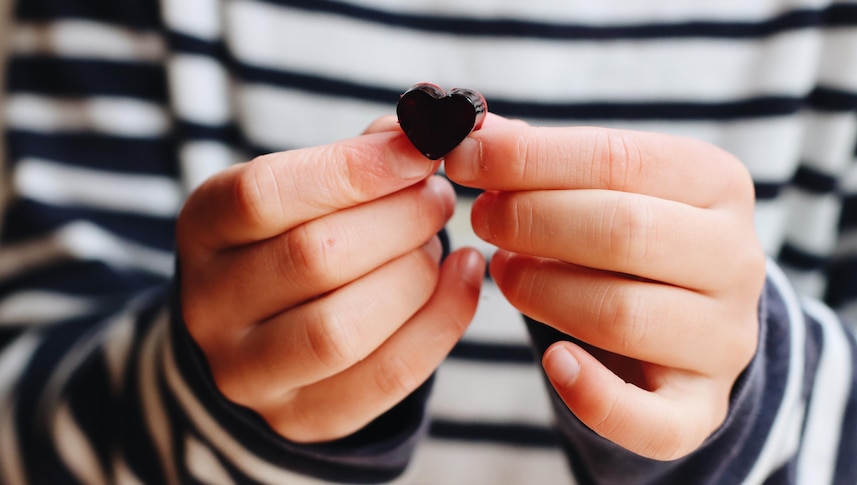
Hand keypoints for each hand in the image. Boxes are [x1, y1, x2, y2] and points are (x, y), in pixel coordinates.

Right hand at [176, 121, 484, 442]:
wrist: (263, 330)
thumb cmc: (296, 238)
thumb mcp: (307, 188)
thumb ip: (362, 154)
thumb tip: (431, 124)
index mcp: (202, 228)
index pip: (263, 194)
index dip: (353, 169)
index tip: (421, 151)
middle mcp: (210, 306)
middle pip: (312, 258)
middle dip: (399, 219)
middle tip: (439, 197)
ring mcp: (249, 373)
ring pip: (342, 328)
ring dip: (417, 273)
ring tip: (438, 241)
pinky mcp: (302, 418)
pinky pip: (385, 377)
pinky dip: (442, 322)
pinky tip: (464, 276)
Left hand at [444, 124, 764, 459]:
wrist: (685, 318)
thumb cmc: (628, 240)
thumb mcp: (600, 186)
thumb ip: (542, 159)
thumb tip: (474, 131)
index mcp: (717, 184)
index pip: (618, 158)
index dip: (529, 158)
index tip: (464, 157)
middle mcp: (737, 260)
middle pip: (623, 231)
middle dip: (531, 220)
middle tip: (482, 218)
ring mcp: (725, 339)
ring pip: (622, 315)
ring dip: (541, 291)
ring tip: (503, 271)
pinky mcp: (701, 407)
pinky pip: (651, 419)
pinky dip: (593, 396)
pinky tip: (553, 361)